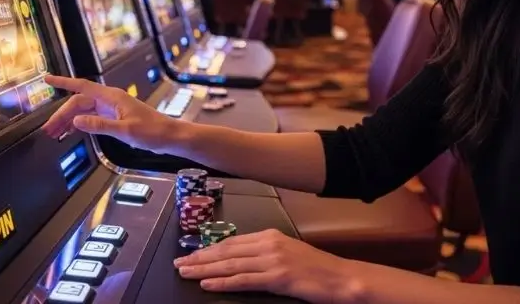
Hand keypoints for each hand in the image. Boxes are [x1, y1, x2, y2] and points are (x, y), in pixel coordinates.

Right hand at [42, 75, 182, 153]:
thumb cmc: (152, 132)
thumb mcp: (125, 130)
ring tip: (55, 133)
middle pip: (79, 103)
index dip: (63, 82)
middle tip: (48, 130)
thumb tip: (77, 120)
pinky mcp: (114, 117)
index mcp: (112, 97)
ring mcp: (111, 108)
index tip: (47, 79)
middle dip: (62, 115)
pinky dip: (79, 124)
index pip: (82, 87)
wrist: (169, 136)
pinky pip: (91, 117)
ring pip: (83, 111)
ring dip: (69, 121)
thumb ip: (100, 125)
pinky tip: (70, 132)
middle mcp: (110, 100)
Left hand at [173, 229, 360, 302]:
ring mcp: (272, 260)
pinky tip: (208, 284)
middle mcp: (268, 244)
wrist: (340, 278)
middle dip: (200, 258)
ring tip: (186, 273)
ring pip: (229, 264)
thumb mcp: (287, 252)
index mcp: (270, 235)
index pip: (232, 241)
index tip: (192, 254)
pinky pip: (243, 280)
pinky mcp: (277, 277)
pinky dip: (223, 282)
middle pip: (226, 251)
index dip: (209, 248)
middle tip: (179, 263)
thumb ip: (264, 252)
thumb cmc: (316, 269)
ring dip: (204, 270)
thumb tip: (239, 258)